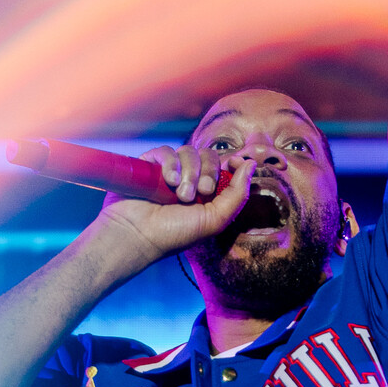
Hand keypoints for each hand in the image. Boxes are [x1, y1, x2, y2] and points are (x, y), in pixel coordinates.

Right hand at [96, 145, 255, 265]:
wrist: (136, 235)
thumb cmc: (173, 234)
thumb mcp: (214, 220)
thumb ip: (237, 195)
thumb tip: (251, 164)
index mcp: (207, 193)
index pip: (225, 167)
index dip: (233, 162)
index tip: (236, 163)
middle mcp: (190, 180)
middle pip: (209, 156)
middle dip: (208, 173)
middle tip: (202, 193)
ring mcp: (169, 171)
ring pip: (189, 152)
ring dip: (189, 172)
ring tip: (180, 194)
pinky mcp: (150, 164)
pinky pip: (166, 151)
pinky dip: (170, 164)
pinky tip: (167, 181)